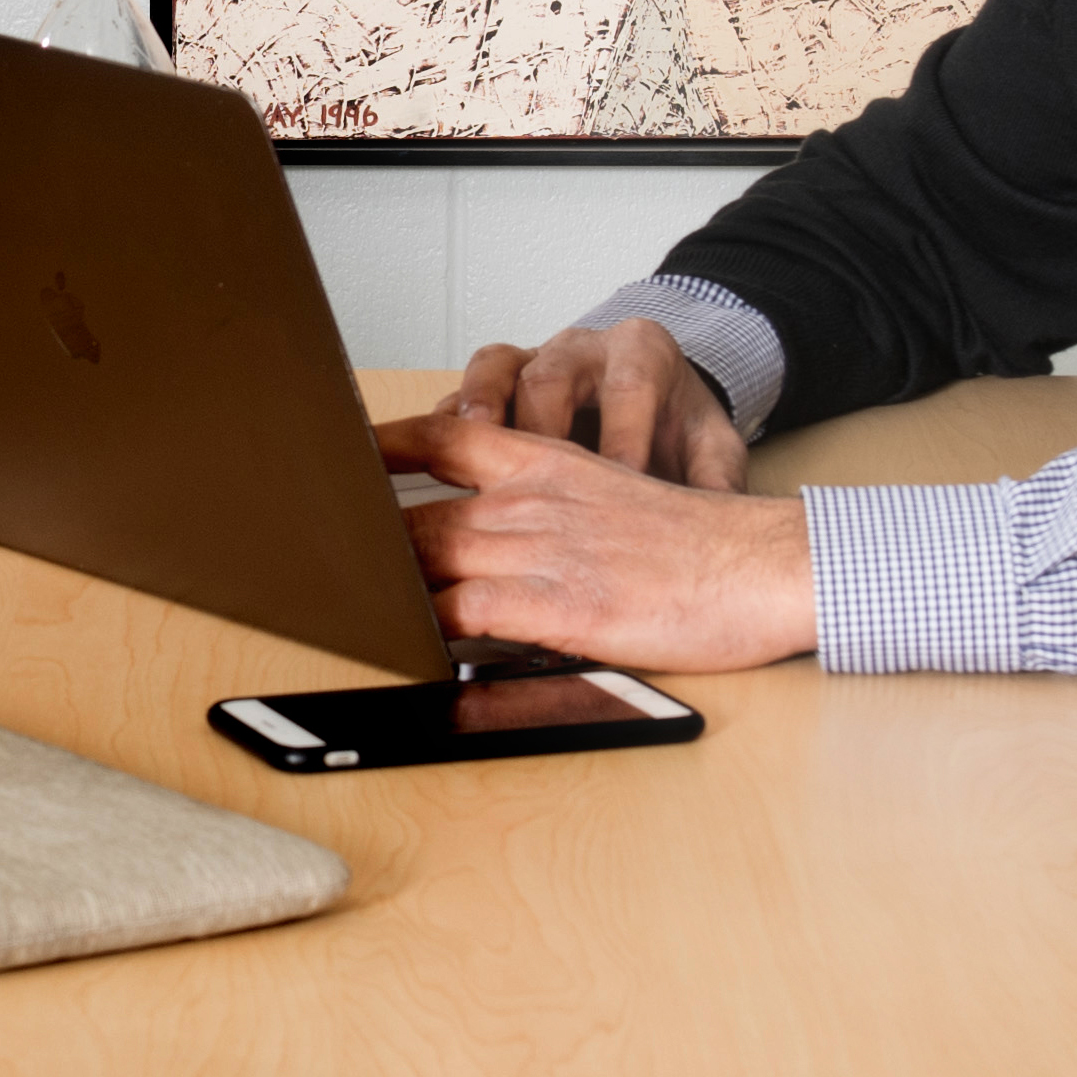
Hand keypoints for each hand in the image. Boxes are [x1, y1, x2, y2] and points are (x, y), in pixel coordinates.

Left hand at [368, 409, 814, 669]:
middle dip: (361, 535)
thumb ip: (558, 508)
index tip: (339, 450)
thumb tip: (508, 537)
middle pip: (419, 508)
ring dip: (379, 583)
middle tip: (311, 552)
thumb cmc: (704, 548)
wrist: (765, 565)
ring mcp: (542, 549)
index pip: (450, 434)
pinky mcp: (558, 605)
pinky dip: (424, 628)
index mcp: (552, 464)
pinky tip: (401, 643)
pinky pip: (464, 611)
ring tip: (335, 601)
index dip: (385, 441)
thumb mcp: (620, 499)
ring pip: (429, 556)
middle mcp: (535, 498)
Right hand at [446, 322, 747, 487]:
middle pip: (553, 372)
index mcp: (642, 354)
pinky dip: (447, 429)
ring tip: (470, 447)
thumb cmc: (676, 431)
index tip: (622, 484)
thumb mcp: (713, 450)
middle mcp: (582, 351)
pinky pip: (460, 396)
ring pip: (496, 368)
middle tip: (537, 473)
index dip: (623, 437)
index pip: (631, 386)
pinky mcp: (494, 392)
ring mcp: (530, 364)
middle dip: (542, 424)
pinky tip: (438, 466)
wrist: (656, 410)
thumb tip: (720, 524)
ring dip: (479, 407)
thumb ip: (718, 481)